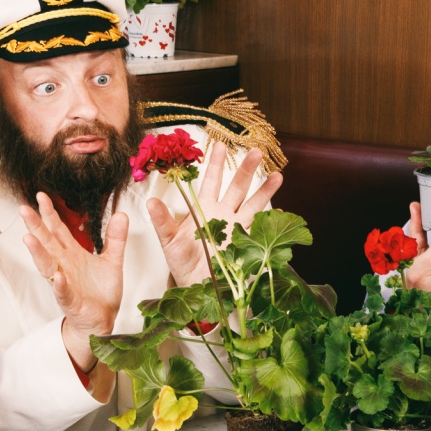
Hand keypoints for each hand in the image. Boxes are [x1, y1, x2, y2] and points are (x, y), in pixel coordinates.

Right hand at [19, 198, 128, 379]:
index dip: (49, 213)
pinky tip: (57, 277)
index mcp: (72, 254)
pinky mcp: (70, 301)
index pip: (57, 229)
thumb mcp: (113, 260)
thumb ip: (115, 238)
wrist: (102, 320)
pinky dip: (59, 285)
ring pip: (47, 265)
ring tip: (29, 238)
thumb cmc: (101, 291)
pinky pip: (63, 292)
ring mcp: (64, 283)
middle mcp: (64, 265)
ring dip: (38, 252)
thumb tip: (122, 214)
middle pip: (46, 242)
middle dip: (35, 226)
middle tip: (24, 209)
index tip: (41, 196)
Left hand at [148, 141, 281, 285]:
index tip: (221, 145)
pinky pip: (259, 231)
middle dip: (246, 170)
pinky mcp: (246, 245)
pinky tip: (280, 214)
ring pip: (252, 205)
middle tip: (256, 152)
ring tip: (277, 176)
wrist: (195, 284)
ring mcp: (236, 228)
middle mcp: (223, 214)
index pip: (212, 181)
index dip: (216, 164)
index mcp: (204, 208)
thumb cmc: (181, 260)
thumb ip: (162, 221)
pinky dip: (269, 222)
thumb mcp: (168, 240)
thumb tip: (150, 202)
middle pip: (237, 187)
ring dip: (264, 191)